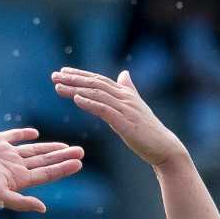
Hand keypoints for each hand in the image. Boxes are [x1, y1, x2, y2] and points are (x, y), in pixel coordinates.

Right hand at [0, 127, 83, 212]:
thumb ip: (21, 202)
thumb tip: (44, 208)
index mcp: (18, 179)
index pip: (47, 174)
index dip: (63, 168)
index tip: (79, 163)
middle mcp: (15, 167)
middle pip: (45, 161)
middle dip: (63, 157)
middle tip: (81, 152)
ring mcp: (6, 154)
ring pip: (34, 150)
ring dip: (50, 147)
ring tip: (66, 146)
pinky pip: (14, 136)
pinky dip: (24, 135)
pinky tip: (35, 134)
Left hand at [52, 66, 186, 168]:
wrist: (164, 147)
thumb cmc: (148, 131)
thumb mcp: (136, 107)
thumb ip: (129, 90)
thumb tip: (124, 74)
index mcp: (125, 94)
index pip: (99, 80)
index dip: (80, 74)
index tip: (63, 71)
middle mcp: (125, 97)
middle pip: (95, 83)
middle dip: (73, 78)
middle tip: (54, 74)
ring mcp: (126, 109)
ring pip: (97, 94)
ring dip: (76, 89)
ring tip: (58, 86)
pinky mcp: (125, 122)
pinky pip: (104, 109)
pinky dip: (89, 103)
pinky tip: (76, 99)